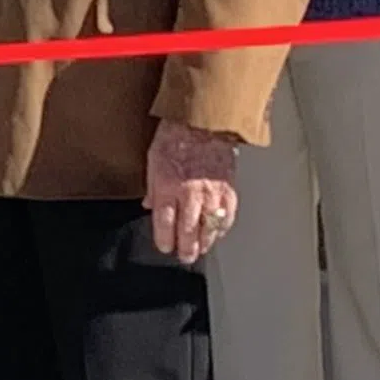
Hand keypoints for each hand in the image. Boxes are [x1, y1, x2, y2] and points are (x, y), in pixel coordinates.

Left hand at [143, 120, 239, 264]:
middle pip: (188, 230)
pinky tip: (218, 233)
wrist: (205, 122)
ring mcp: (212, 193)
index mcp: (169, 187)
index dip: (165, 239)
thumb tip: (149, 206)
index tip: (165, 247)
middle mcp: (191, 194)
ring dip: (204, 242)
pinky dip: (222, 227)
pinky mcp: (229, 189)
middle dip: (186, 248)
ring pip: (209, 227)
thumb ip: (153, 188)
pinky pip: (227, 215)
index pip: (166, 223)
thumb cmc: (176, 138)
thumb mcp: (153, 161)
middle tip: (185, 257)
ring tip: (200, 249)